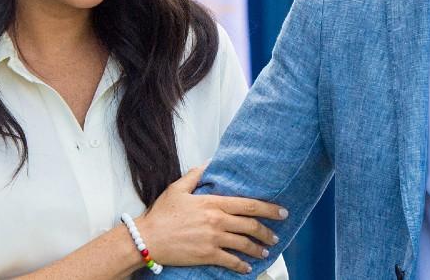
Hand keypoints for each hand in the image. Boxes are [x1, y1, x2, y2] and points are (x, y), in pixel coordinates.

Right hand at [139, 166, 287, 273]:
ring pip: (244, 244)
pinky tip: (248, 267)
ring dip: (258, 249)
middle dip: (267, 231)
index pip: (248, 204)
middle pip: (250, 225)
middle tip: (276, 234)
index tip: (281, 212)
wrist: (147, 238)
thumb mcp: (178, 188)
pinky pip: (231, 261)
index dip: (268, 208)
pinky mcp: (207, 255)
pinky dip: (242, 265)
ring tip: (266, 252)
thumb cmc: (162, 214)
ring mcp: (213, 239)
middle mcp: (217, 220)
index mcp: (213, 203)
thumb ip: (196, 174)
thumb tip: (209, 162)